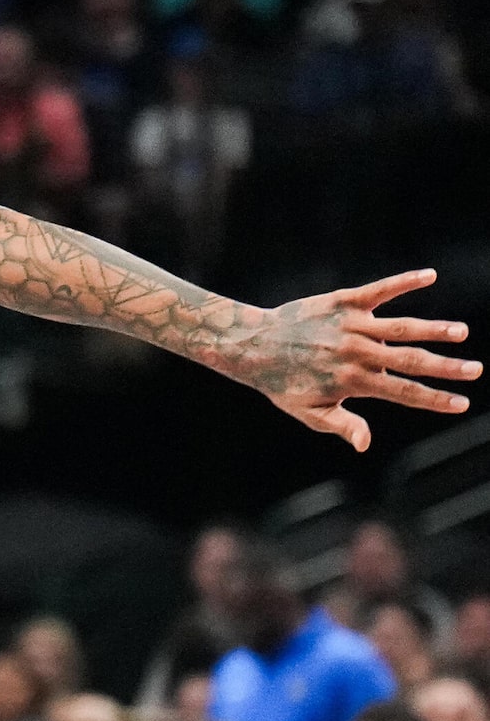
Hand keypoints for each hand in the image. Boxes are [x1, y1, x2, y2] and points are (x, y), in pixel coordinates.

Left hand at [233, 269, 477, 451]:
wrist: (252, 345)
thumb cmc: (283, 383)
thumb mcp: (309, 412)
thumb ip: (341, 425)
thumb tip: (366, 445)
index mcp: (353, 382)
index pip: (403, 393)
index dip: (434, 400)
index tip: (462, 403)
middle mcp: (356, 353)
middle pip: (410, 361)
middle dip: (446, 367)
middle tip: (476, 370)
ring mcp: (351, 325)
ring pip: (401, 327)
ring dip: (433, 329)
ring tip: (461, 333)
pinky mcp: (343, 301)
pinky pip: (379, 290)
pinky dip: (404, 282)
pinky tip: (429, 275)